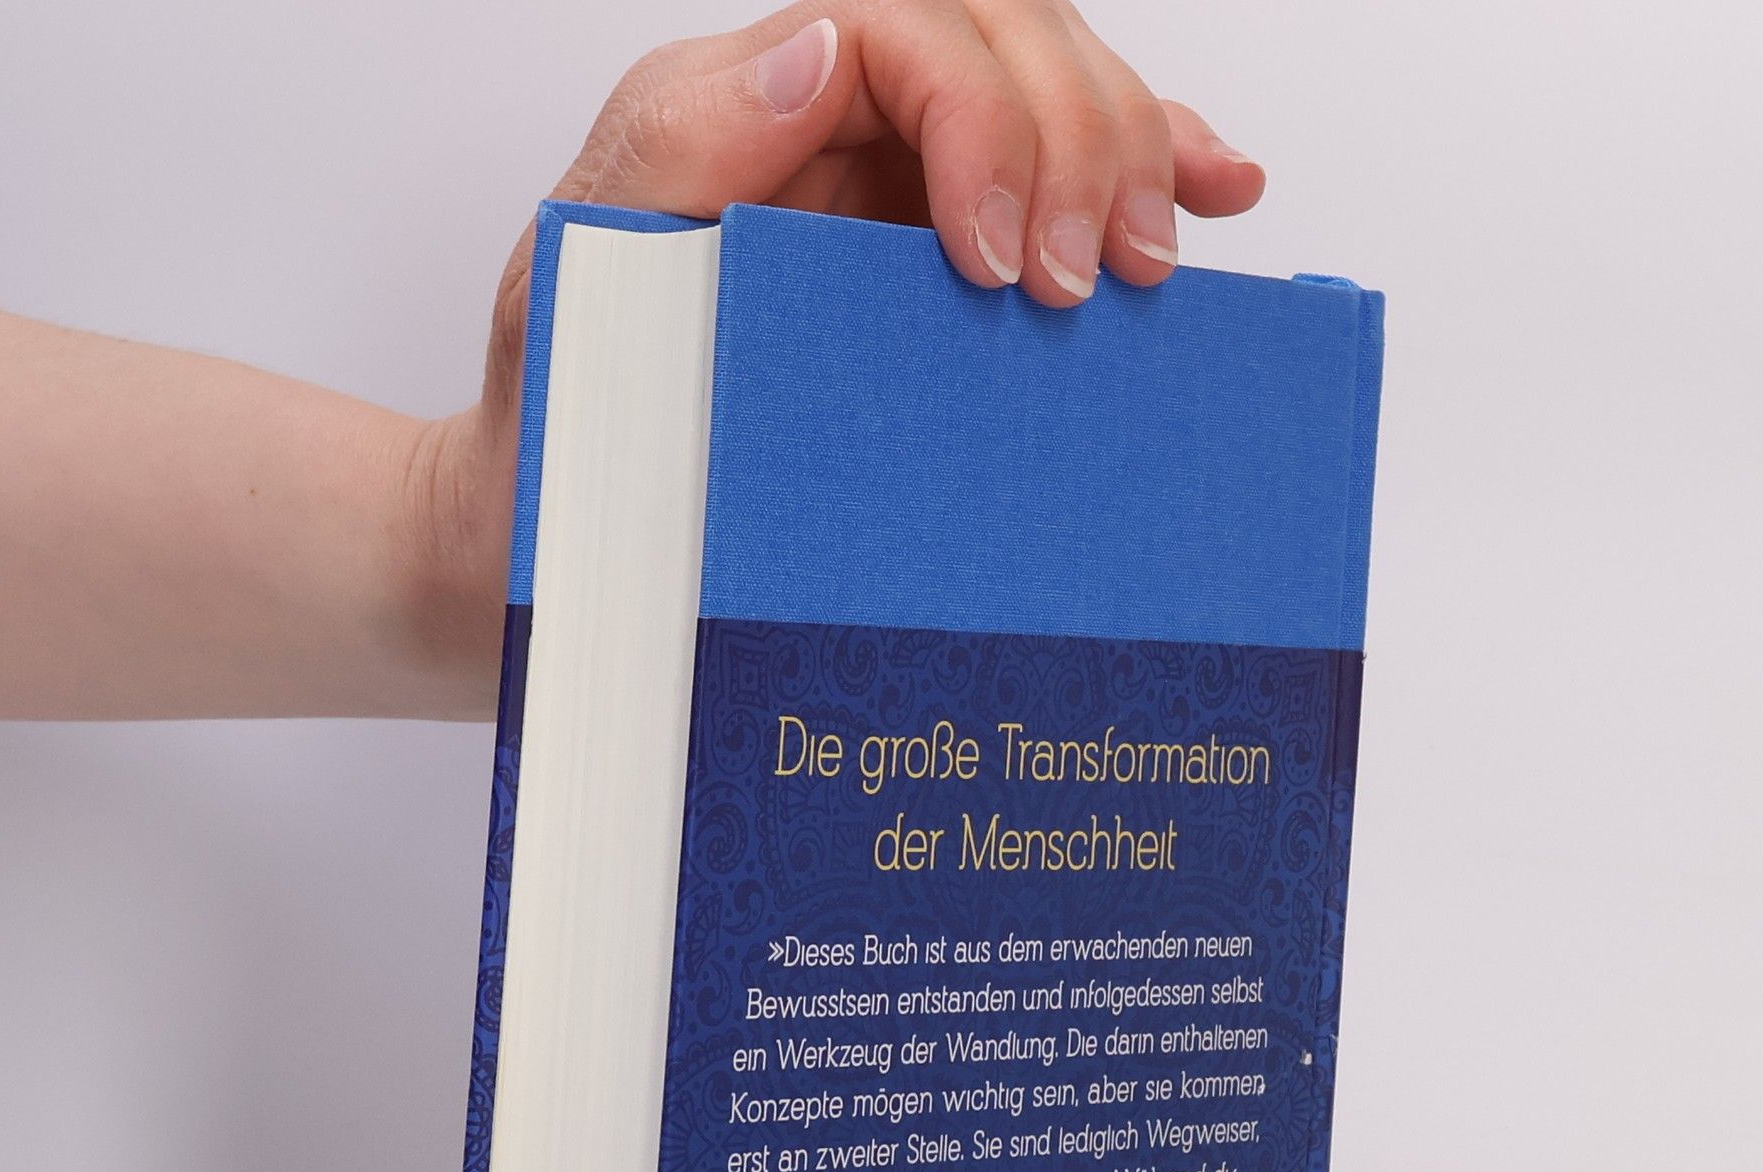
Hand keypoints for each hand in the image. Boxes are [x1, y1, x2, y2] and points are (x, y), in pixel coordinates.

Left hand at [414, 2, 1264, 658]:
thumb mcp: (577, 293)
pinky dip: (1147, 170)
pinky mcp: (929, 254)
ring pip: (1049, 93)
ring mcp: (886, 186)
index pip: (903, 26)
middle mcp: (824, 127)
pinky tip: (1214, 192)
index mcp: (739, 112)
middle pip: (1002, 38)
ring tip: (1164, 255)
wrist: (548, 530)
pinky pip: (1051, 180)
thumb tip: (819, 56)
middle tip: (1088, 283)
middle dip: (1078, 138)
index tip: (994, 263)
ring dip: (1133, 151)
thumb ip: (672, 154)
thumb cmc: (558, 429)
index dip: (983, 117)